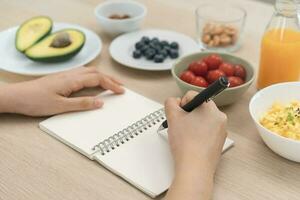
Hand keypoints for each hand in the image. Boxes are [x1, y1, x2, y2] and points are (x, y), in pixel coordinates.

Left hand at [0, 67, 123, 115]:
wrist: (17, 96)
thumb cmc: (36, 101)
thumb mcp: (61, 106)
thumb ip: (82, 103)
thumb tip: (100, 102)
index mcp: (72, 80)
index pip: (98, 79)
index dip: (111, 84)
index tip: (121, 91)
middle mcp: (70, 74)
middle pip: (96, 72)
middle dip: (110, 78)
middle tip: (121, 85)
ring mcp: (66, 75)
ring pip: (89, 71)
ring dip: (102, 76)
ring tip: (111, 82)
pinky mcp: (61, 78)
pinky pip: (82, 73)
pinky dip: (93, 76)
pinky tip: (92, 81)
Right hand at [165, 91, 226, 199]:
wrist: (195, 168)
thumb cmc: (186, 143)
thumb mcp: (173, 117)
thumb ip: (170, 103)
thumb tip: (174, 102)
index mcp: (210, 107)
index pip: (192, 95)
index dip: (181, 104)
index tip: (179, 115)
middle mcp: (220, 117)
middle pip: (198, 108)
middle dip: (187, 115)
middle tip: (180, 126)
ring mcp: (221, 130)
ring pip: (202, 120)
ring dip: (192, 124)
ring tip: (185, 136)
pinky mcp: (219, 142)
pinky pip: (206, 132)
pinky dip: (198, 134)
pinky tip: (191, 143)